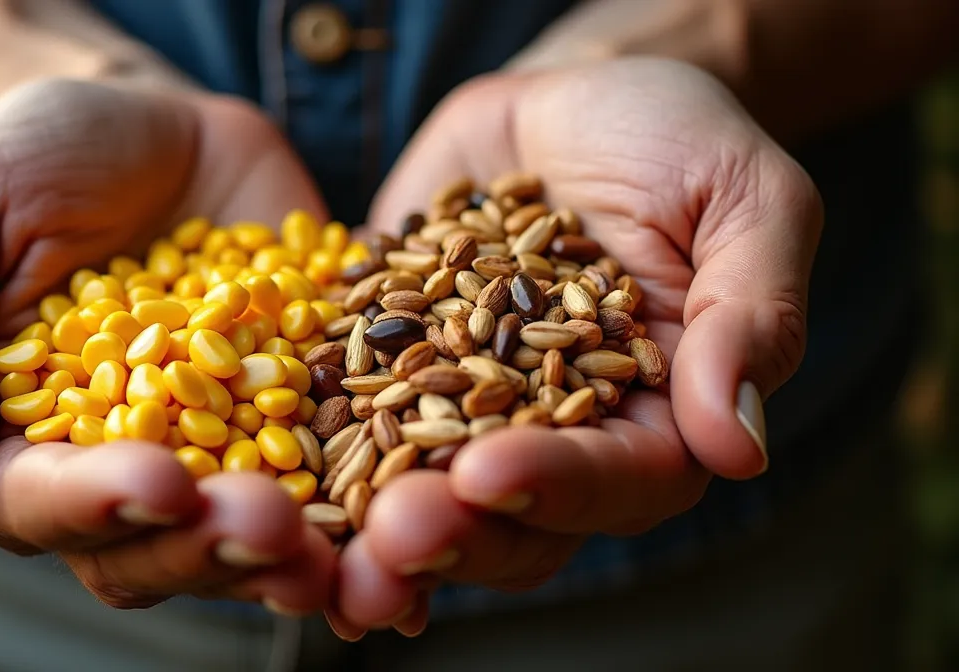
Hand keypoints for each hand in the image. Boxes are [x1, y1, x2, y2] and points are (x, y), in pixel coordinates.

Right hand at [0, 79, 334, 612]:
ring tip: (342, 551)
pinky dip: (370, 504)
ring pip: (248, 537)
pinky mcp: (302, 409)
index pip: (38, 506)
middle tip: (269, 528)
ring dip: (296, 555)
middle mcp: (123, 467)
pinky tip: (414, 512)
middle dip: (211, 547)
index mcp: (17, 445)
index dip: (95, 506)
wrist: (144, 121)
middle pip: (156, 548)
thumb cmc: (23, 163)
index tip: (155, 481)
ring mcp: (221, 448)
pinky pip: (338, 470)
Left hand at [326, 57, 821, 636]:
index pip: (616, 481)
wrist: (572, 98)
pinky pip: (346, 416)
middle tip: (390, 535)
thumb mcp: (745, 202)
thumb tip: (739, 445)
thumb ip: (750, 316)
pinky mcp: (386, 364)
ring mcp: (459, 408)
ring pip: (420, 492)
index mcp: (655, 421)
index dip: (554, 485)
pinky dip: (313, 453)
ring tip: (324, 539)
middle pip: (508, 515)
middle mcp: (552, 435)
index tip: (491, 475)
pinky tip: (274, 484)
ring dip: (370, 523)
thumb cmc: (679, 140)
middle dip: (448, 531)